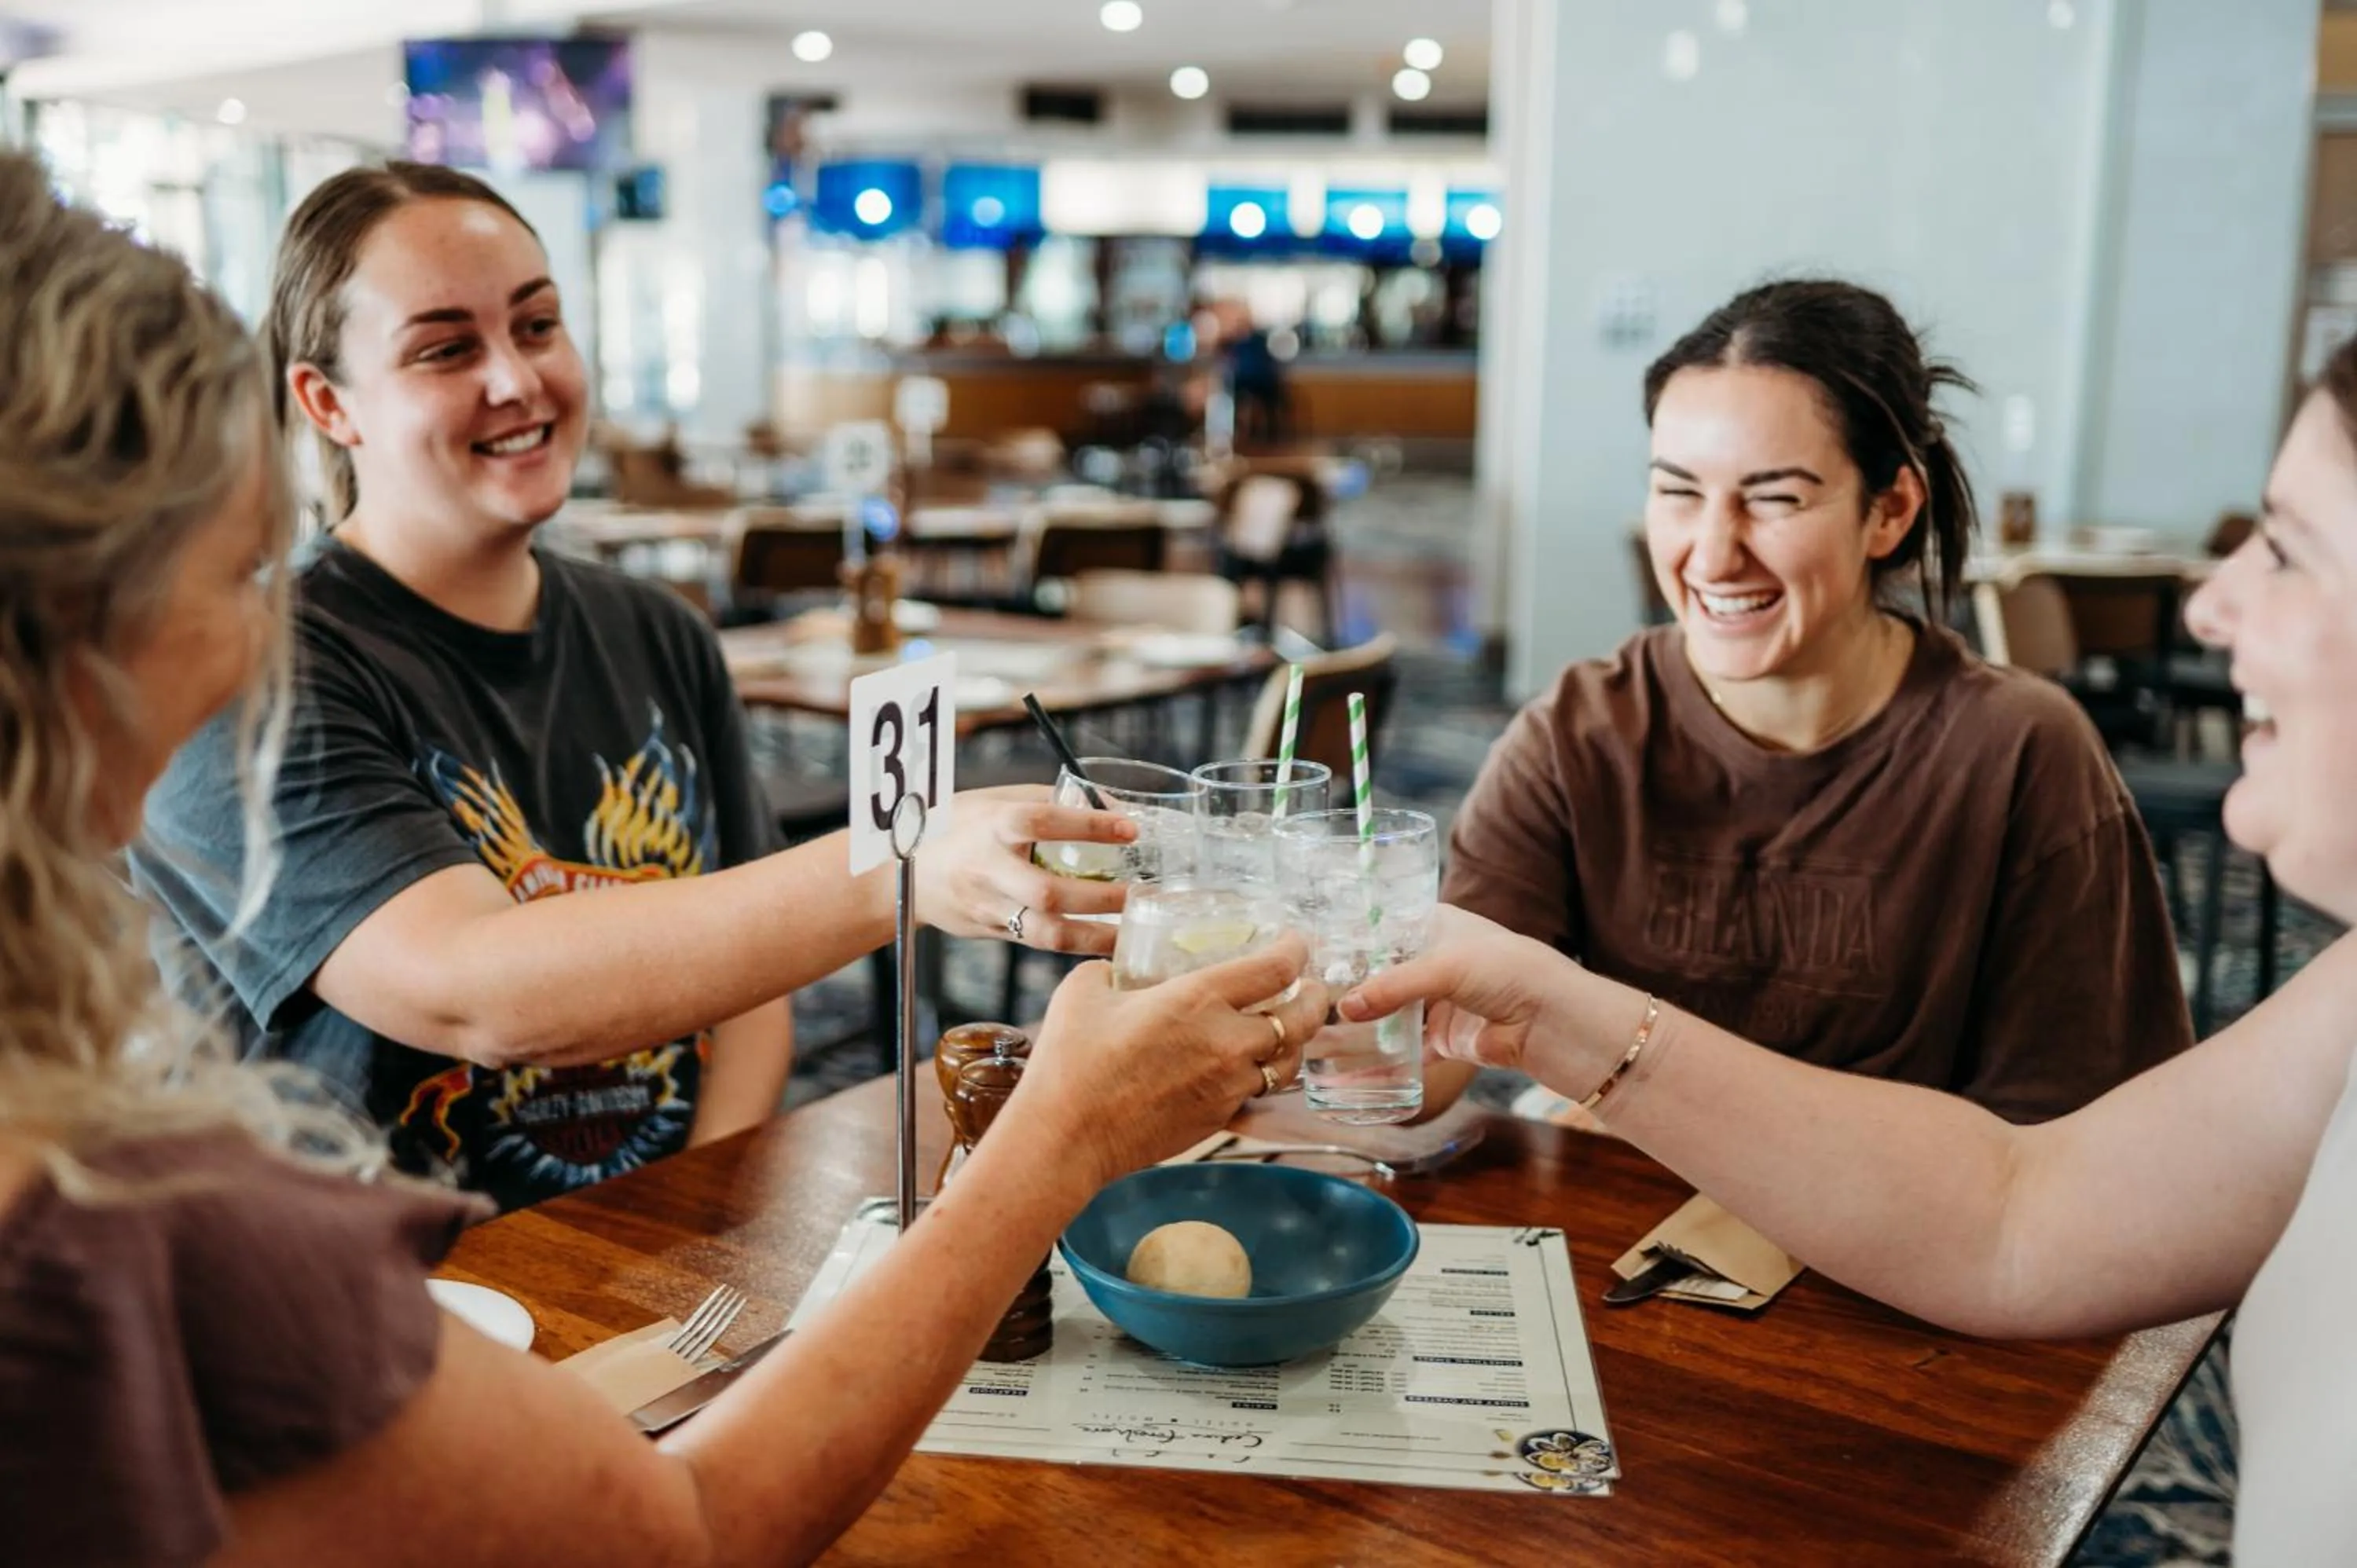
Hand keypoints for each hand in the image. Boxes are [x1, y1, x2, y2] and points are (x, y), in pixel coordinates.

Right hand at [914, 785, 1134, 955]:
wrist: (904, 873)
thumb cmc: (959, 827)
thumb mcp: (995, 801)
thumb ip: (1049, 800)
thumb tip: (1114, 806)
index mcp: (991, 825)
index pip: (1041, 822)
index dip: (1087, 825)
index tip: (1130, 827)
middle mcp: (989, 869)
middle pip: (1046, 892)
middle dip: (1099, 897)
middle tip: (1140, 891)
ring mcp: (989, 906)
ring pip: (1045, 932)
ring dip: (1095, 935)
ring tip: (1131, 929)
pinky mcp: (994, 931)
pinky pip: (1041, 944)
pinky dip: (1078, 945)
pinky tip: (1108, 941)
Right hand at [1013, 935, 1331, 1192]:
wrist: (1067, 1136)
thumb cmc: (1070, 1062)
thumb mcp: (1085, 991)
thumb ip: (1111, 971)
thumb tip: (1117, 971)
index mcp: (1198, 999)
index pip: (1274, 968)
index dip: (1296, 950)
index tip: (1298, 943)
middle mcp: (1227, 1042)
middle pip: (1301, 1019)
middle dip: (1316, 999)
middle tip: (1313, 987)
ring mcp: (1227, 1086)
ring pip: (1288, 1063)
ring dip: (1295, 1043)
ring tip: (1288, 1030)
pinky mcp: (1218, 1118)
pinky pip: (1259, 1093)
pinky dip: (1264, 1076)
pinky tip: (1250, 1067)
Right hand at [1336, 906, 1569, 1073]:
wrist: (1553, 1020)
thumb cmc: (1509, 971)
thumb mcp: (1445, 965)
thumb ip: (1393, 985)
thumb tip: (1345, 1008)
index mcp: (1437, 925)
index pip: (1383, 927)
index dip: (1352, 939)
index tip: (1314, 951)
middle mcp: (1434, 960)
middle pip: (1381, 973)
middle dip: (1350, 986)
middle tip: (1308, 996)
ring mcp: (1438, 1001)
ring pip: (1390, 1012)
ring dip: (1361, 1024)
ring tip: (1318, 1031)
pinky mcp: (1444, 1038)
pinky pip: (1405, 1050)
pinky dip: (1381, 1061)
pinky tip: (1349, 1070)